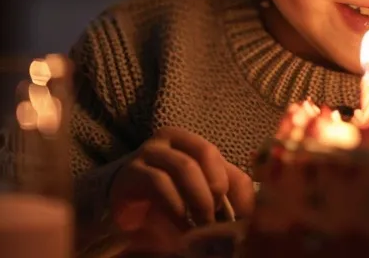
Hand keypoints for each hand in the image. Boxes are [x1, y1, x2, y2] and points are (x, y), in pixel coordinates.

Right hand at [106, 127, 254, 250]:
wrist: (118, 212)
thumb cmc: (163, 205)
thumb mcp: (197, 202)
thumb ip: (222, 203)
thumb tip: (250, 218)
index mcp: (193, 145)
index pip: (229, 164)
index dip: (241, 193)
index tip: (246, 220)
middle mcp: (171, 141)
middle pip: (207, 152)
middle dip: (218, 188)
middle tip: (221, 220)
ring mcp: (149, 153)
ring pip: (184, 166)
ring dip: (199, 199)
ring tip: (203, 225)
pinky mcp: (131, 172)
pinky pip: (158, 182)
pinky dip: (176, 207)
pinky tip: (182, 226)